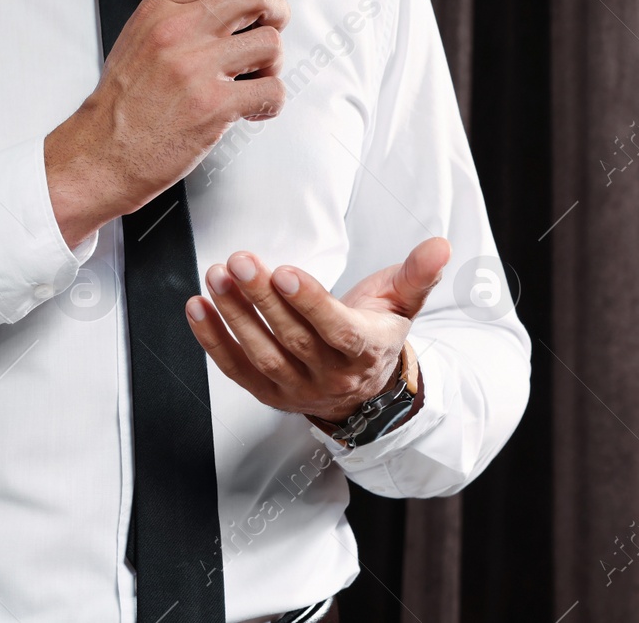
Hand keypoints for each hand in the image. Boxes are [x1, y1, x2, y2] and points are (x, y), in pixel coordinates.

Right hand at [45, 0, 290, 246]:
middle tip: (270, 28)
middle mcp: (180, 32)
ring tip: (254, 78)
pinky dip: (271, 102)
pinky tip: (252, 107)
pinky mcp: (214, 106)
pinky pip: (272, 91)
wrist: (103, 151)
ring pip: (271, 42)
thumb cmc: (123, 102)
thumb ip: (181, 12)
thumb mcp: (140, 36)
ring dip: (273, 63)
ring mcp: (197, 68)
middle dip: (277, 10)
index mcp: (162, 9)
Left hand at [185, 237, 450, 423]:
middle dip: (262, 299)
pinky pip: (236, 369)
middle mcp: (330, 376)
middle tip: (240, 261)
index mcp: (365, 350)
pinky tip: (197, 307)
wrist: (363, 390)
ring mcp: (296, 389)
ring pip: (261, 355)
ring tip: (216, 277)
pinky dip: (213, 340)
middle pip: (292, 339)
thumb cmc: (377, 333)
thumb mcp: (402, 302)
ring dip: (234, 316)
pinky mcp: (268, 394)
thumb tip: (441, 245)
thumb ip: (418, 273)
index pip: (336, 329)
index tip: (284, 271)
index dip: (309, 302)